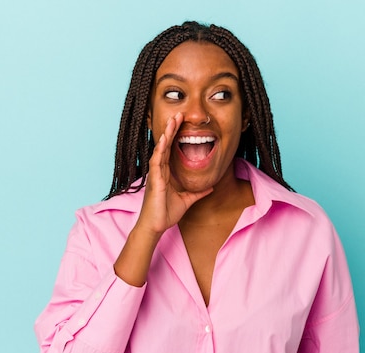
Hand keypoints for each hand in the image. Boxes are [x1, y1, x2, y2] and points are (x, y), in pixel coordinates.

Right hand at [135, 113, 212, 235]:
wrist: (155, 226)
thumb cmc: (166, 214)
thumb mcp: (187, 200)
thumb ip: (197, 193)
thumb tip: (210, 187)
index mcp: (166, 173)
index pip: (172, 150)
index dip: (176, 136)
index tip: (182, 123)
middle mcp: (160, 171)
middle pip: (166, 145)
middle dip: (171, 129)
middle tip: (178, 114)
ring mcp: (156, 174)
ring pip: (160, 149)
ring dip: (166, 134)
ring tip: (172, 120)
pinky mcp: (154, 180)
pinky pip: (157, 161)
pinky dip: (160, 150)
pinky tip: (164, 139)